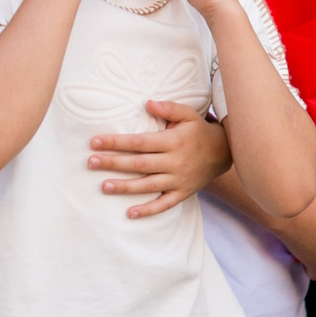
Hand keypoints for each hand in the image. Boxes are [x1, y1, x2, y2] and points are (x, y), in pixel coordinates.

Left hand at [89, 99, 228, 215]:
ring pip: (148, 185)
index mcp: (173, 141)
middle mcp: (175, 161)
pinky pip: (164, 204)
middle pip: (139, 164)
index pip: (139, 142)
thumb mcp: (188, 114)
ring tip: (104, 186)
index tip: (95, 142)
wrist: (224, 152)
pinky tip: (130, 213)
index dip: (116, 142)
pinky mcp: (183, 193)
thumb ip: (168, 108)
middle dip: (113, 163)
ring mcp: (179, 179)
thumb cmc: (199, 131)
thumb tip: (147, 103)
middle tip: (91, 163)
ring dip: (125, 187)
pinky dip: (148, 210)